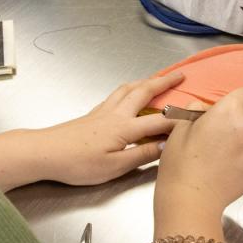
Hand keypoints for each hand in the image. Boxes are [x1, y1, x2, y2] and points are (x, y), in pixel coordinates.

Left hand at [34, 72, 185, 185]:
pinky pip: (117, 94)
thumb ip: (142, 156)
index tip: (197, 116)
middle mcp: (116, 113)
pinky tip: (129, 93)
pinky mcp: (93, 114)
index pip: (159, 121)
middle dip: (164, 83)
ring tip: (158, 79)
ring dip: (146, 81)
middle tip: (181, 75)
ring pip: (128, 89)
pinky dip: (130, 89)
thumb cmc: (78, 164)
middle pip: (144, 92)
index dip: (179, 120)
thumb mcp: (115, 167)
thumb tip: (166, 146)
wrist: (46, 152)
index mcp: (125, 127)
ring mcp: (103, 111)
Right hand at [156, 88, 242, 212]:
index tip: (225, 111)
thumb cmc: (181, 163)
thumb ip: (197, 110)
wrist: (191, 199)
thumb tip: (205, 108)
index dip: (235, 101)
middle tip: (223, 132)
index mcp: (229, 111)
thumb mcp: (180, 128)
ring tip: (224, 153)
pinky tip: (229, 167)